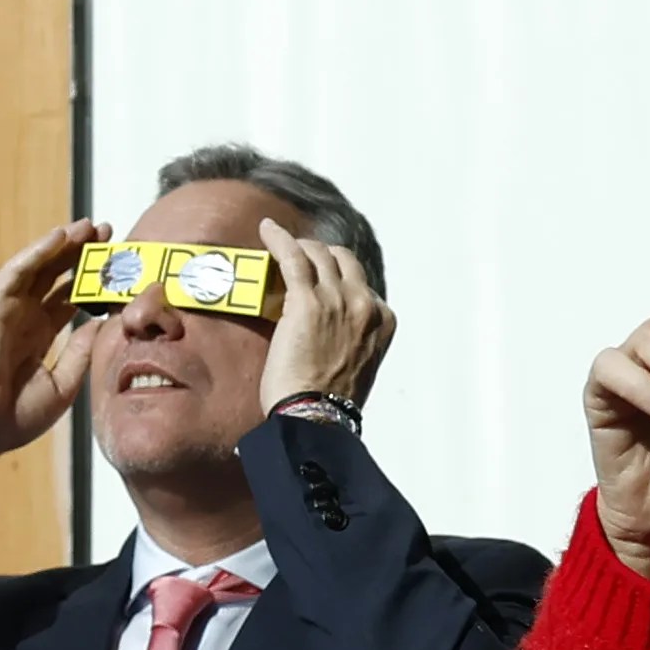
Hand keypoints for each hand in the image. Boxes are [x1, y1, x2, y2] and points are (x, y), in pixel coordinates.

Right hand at [0, 218, 109, 492]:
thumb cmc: (12, 418)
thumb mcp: (62, 385)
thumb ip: (80, 353)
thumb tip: (100, 324)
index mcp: (37, 336)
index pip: (68, 299)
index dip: (92, 280)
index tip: (119, 264)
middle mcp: (21, 319)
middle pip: (55, 277)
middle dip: (81, 254)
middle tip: (108, 232)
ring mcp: (4, 312)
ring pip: (36, 268)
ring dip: (62, 245)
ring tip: (89, 226)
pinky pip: (14, 274)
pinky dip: (36, 253)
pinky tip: (58, 237)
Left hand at [251, 220, 392, 414]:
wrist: (318, 418)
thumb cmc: (330, 402)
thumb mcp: (358, 364)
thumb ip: (352, 338)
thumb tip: (330, 330)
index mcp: (382, 320)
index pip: (360, 282)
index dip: (337, 276)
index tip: (320, 277)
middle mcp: (365, 304)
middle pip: (342, 260)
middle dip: (321, 254)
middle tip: (299, 256)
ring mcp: (338, 299)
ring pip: (317, 254)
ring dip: (299, 246)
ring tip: (280, 244)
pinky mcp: (307, 301)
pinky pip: (293, 256)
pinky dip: (279, 239)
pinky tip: (266, 230)